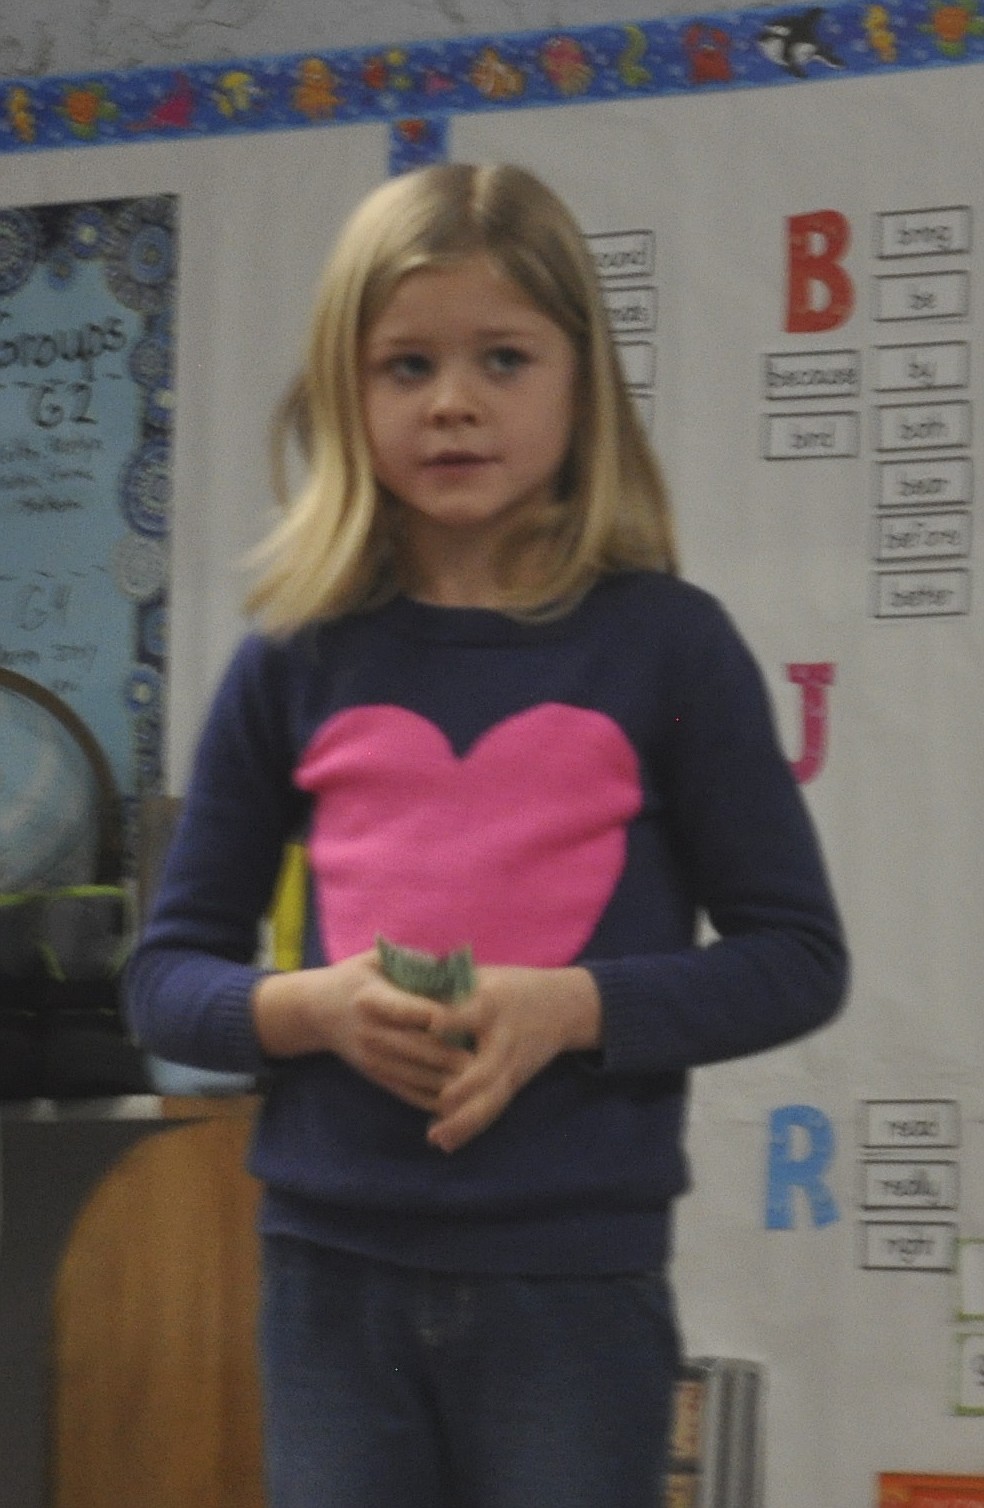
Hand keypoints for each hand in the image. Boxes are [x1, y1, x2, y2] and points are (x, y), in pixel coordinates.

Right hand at [252, 949, 469, 1113]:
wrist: (314, 1011)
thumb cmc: (353, 977)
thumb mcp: (375, 959)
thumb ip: (410, 961)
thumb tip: (450, 964)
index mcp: (372, 998)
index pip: (410, 1010)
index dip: (440, 1016)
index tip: (471, 1018)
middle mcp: (371, 1032)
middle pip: (417, 1048)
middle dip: (452, 1055)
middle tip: (488, 1058)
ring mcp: (372, 1058)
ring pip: (415, 1075)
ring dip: (447, 1081)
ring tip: (481, 1081)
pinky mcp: (375, 1075)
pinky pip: (407, 1091)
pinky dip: (432, 1099)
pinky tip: (459, 1102)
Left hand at [425, 965, 600, 1153]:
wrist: (564, 1007)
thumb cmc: (512, 986)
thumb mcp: (483, 976)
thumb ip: (444, 986)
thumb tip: (397, 987)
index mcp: (492, 1005)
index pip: (472, 1014)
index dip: (452, 1019)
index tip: (429, 1025)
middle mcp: (503, 1040)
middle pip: (488, 1068)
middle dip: (466, 1087)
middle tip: (442, 1101)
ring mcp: (511, 1067)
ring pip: (490, 1099)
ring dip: (464, 1121)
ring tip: (436, 1138)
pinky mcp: (513, 1083)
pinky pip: (492, 1109)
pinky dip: (470, 1127)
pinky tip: (446, 1143)